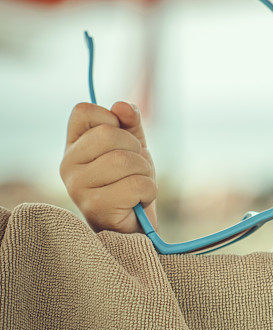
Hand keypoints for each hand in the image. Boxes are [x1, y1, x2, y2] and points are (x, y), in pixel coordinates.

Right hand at [60, 101, 158, 233]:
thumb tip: (122, 105)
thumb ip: (129, 122)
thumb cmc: (131, 182)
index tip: (120, 139)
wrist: (136, 224)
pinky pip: (136, 184)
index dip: (111, 118)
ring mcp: (77, 187)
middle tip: (135, 169)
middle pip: (108, 134)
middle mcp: (67, 164)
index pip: (83, 111)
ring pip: (124, 160)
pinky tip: (138, 201)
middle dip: (135, 150)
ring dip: (144, 173)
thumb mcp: (134, 145)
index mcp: (73, 145)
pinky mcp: (95, 207)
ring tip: (136, 186)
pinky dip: (149, 191)